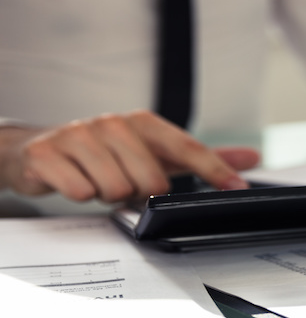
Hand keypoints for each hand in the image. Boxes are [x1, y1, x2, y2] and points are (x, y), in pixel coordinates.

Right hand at [0, 110, 259, 202]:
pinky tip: (75, 181)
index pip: (188, 148)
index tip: (238, 188)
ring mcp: (78, 135)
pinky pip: (80, 191)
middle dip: (139, 192)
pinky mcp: (47, 153)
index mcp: (144, 122)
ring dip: (109, 195)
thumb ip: (203, 158)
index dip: (215, 171)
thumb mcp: (157, 153)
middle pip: (152, 182)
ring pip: (116, 190)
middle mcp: (113, 123)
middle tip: (123, 182)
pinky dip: (80, 194)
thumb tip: (252, 157)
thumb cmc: (107, 153)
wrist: (41, 149)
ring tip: (99, 181)